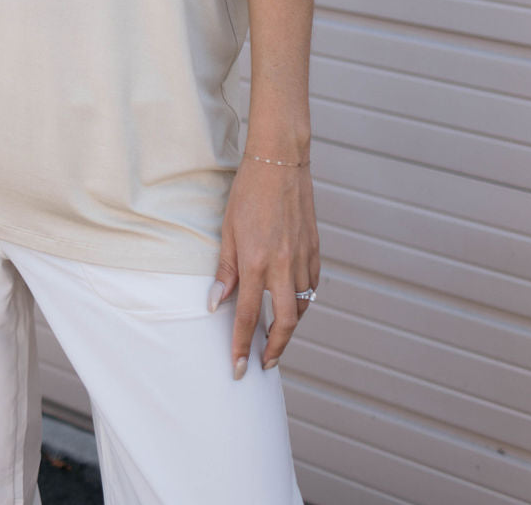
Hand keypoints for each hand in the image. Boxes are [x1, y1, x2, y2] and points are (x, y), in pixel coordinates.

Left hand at [209, 157, 318, 376]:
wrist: (280, 162)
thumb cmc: (248, 193)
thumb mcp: (228, 231)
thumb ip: (225, 271)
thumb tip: (216, 304)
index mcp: (257, 262)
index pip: (249, 316)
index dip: (241, 346)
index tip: (237, 368)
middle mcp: (283, 266)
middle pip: (286, 323)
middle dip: (275, 349)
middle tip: (264, 363)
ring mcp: (303, 258)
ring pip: (303, 306)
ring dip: (290, 326)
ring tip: (276, 336)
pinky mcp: (315, 249)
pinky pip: (313, 286)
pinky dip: (304, 300)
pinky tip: (294, 302)